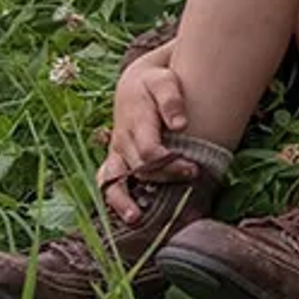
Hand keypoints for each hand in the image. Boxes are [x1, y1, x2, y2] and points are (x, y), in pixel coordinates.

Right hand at [99, 60, 191, 223]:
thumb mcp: (164, 81)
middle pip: (139, 168)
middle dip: (165, 177)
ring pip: (115, 180)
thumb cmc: (155, 83)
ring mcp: (116, 152)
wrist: (134, 84)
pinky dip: (114, 199)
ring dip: (123, 200)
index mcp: (135, 121)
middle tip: (191, 178)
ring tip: (135, 218)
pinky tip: (126, 215)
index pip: (148, 150)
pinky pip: (107, 182)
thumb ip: (171, 100)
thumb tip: (181, 125)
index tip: (192, 168)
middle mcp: (122, 139)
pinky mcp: (114, 159)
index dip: (169, 163)